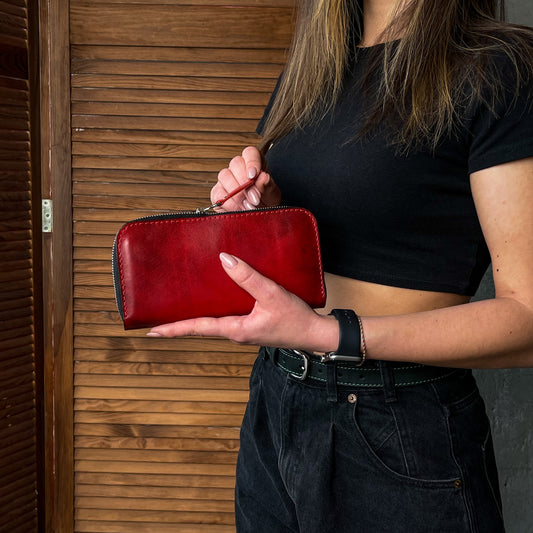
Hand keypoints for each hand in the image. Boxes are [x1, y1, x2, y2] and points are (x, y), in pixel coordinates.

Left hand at [148, 253, 338, 352]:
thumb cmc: (296, 319)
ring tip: (178, 310)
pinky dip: (212, 312)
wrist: (315, 335)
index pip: (198, 328)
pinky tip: (213, 300)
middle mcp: (236, 331)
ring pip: (212, 322)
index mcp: (236, 329)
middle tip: (157, 321)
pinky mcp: (251, 324)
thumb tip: (224, 259)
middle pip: (200, 327)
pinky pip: (226, 317)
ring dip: (194, 318)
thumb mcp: (272, 295)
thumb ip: (248, 277)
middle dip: (179, 325)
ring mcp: (243, 329)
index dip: (174, 329)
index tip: (152, 331)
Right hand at [211, 146, 281, 210]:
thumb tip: (263, 177)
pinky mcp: (217, 192)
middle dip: (245, 183)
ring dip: (237, 194)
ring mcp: (226, 179)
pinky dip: (229, 203)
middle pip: (236, 164)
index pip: (250, 153)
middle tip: (255, 198)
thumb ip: (268, 185)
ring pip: (224, 176)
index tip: (253, 176)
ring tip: (249, 206)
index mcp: (254, 163)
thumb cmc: (266, 201)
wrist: (259, 217)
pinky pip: (219, 194)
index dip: (251, 162)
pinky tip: (239, 209)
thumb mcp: (272, 194)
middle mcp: (238, 168)